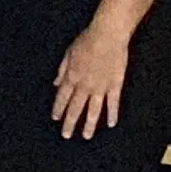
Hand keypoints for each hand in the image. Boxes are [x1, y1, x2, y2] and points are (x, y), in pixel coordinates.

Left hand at [53, 24, 128, 139]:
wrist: (107, 35)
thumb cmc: (87, 40)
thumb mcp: (69, 53)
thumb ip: (62, 70)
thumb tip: (55, 83)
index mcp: (72, 77)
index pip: (62, 97)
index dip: (58, 109)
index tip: (56, 119)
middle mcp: (84, 86)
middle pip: (75, 108)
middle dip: (70, 123)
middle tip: (66, 135)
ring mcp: (100, 87)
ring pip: (93, 110)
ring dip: (89, 124)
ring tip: (86, 136)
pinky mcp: (115, 85)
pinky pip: (113, 103)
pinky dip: (112, 114)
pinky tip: (110, 124)